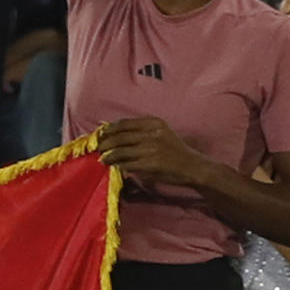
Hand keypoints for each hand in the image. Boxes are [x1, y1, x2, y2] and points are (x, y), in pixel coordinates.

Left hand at [96, 116, 211, 187]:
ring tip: (102, 158)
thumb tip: (114, 134)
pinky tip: (114, 166)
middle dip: (104, 142)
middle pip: (119, 136)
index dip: (108, 129)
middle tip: (96, 147)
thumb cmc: (175, 150)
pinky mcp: (150, 164)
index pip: (124, 124)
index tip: (99, 134)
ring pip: (120, 150)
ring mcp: (150, 149)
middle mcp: (151, 133)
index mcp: (153, 123)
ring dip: (108, 155)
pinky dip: (118, 165)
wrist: (193, 166)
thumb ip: (141, 132)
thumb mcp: (161, 133)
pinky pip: (127, 163)